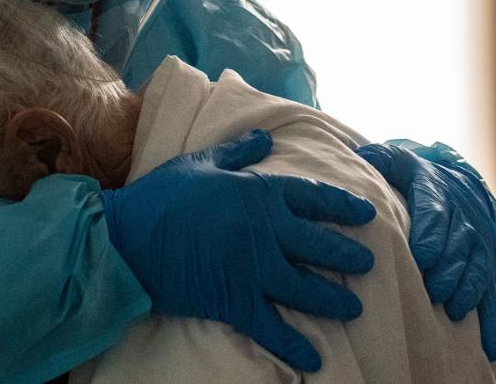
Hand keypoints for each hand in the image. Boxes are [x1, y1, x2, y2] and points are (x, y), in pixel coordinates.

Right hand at [101, 129, 375, 371]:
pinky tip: (314, 357)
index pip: (313, 198)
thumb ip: (238, 152)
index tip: (366, 214)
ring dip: (333, 299)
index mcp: (258, 193)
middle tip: (368, 263)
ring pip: (306, 288)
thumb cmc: (161, 195)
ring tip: (352, 307)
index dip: (343, 206)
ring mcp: (252, 270)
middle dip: (348, 255)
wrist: (127, 238)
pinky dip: (294, 344)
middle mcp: (265, 232)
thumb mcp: (200, 163)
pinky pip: (272, 327)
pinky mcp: (235, 300)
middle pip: (319, 245)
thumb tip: (267, 138)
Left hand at [356, 143, 495, 360]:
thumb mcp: (396, 161)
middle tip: (433, 290)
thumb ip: (378, 160)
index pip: (435, 214)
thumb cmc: (413, 177)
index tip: (422, 256)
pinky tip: (486, 346)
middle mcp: (462, 220)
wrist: (455, 184)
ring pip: (477, 268)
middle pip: (458, 246)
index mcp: (437, 195)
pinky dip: (489, 321)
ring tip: (452, 310)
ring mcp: (477, 245)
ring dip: (466, 290)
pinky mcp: (485, 267)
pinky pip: (490, 294)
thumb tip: (359, 156)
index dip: (431, 235)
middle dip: (448, 269)